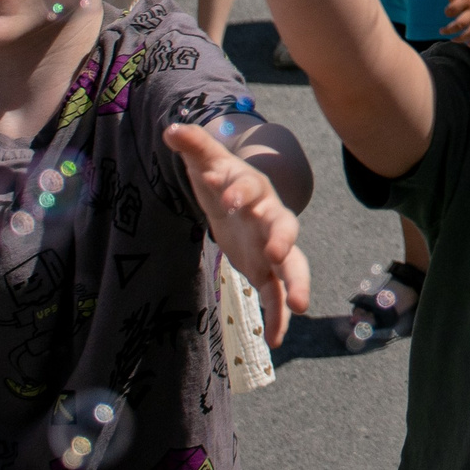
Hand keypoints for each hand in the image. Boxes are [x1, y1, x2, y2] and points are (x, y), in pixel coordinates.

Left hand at [165, 122, 307, 346]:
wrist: (241, 201)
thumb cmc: (224, 181)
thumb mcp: (208, 163)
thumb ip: (194, 145)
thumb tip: (170, 128)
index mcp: (255, 191)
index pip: (251, 189)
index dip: (240, 193)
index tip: (229, 200)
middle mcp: (271, 218)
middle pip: (283, 226)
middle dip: (282, 237)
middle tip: (277, 249)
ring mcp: (273, 246)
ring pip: (292, 264)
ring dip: (296, 282)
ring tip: (298, 305)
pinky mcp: (267, 270)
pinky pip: (276, 294)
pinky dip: (277, 317)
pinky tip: (275, 341)